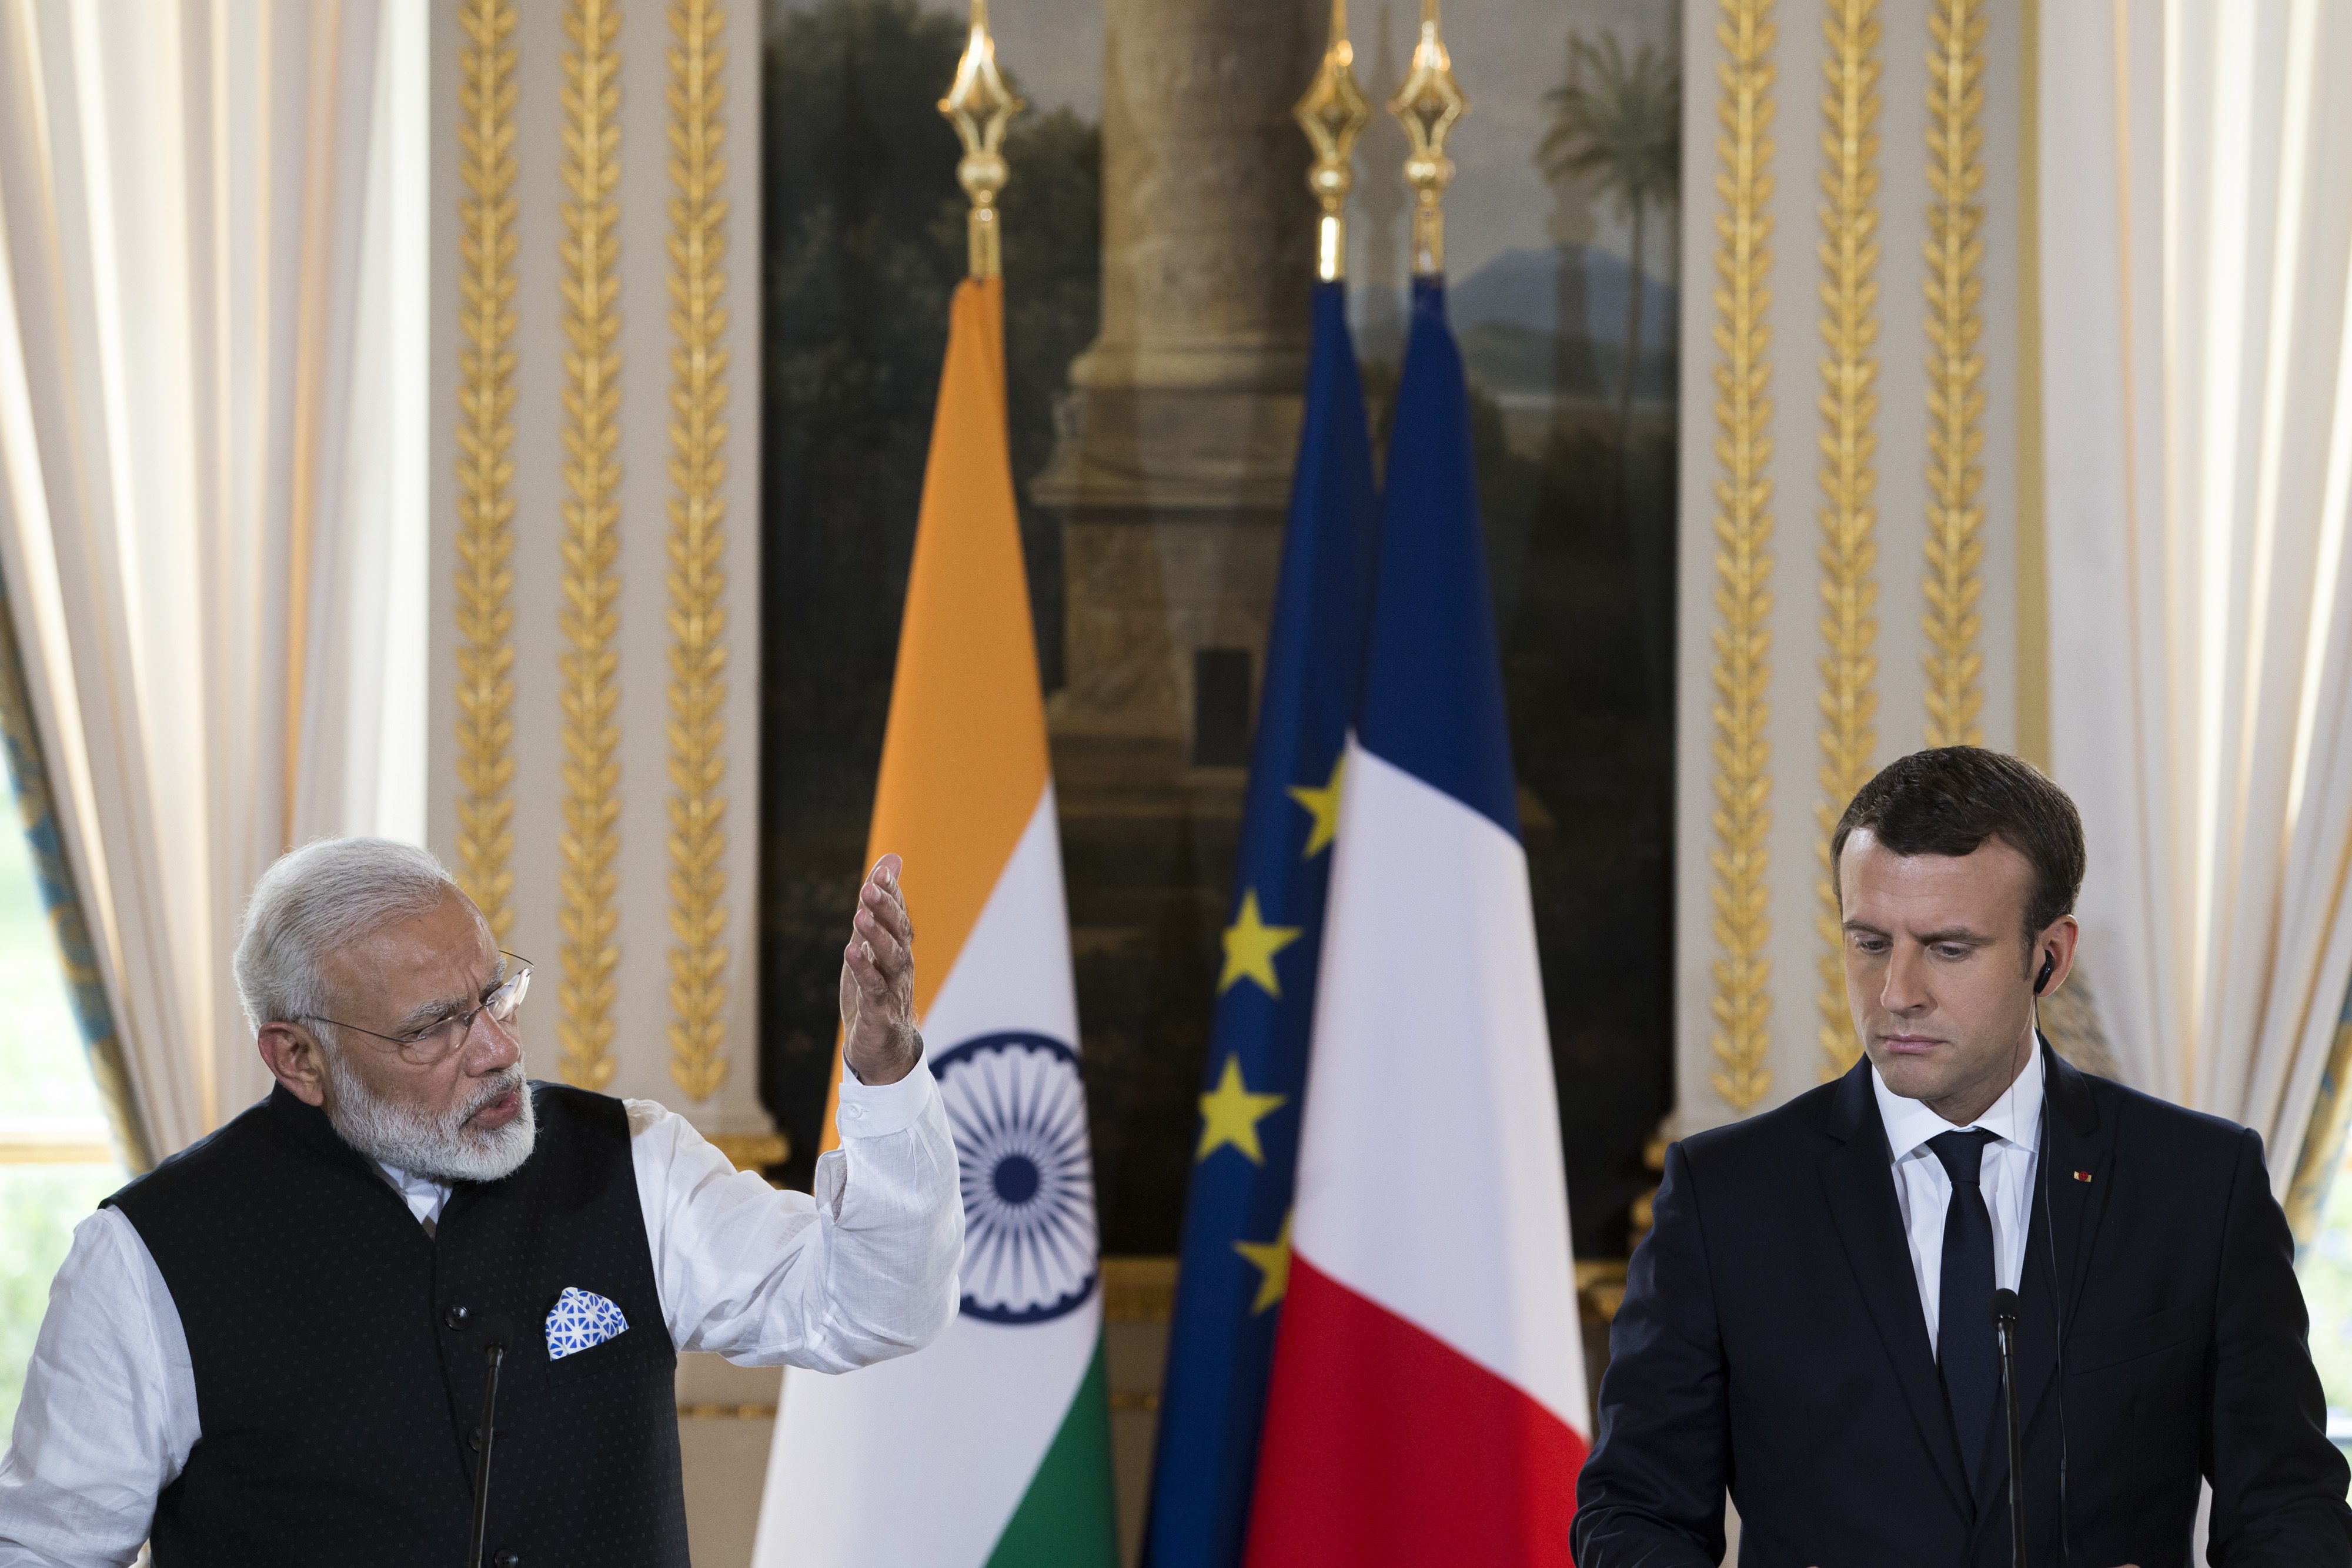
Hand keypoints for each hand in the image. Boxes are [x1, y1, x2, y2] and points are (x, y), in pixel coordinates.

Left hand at [840, 854, 920, 1085]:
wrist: (881, 1047)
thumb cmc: (876, 990)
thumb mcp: (872, 942)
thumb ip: (879, 904)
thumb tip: (891, 858)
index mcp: (899, 948)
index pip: (899, 915)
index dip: (892, 893)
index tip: (882, 870)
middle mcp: (901, 966)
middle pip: (899, 933)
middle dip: (885, 909)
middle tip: (870, 887)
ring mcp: (893, 989)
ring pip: (891, 959)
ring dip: (877, 936)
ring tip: (859, 916)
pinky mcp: (880, 1013)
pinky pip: (874, 989)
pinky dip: (864, 971)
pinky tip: (850, 953)